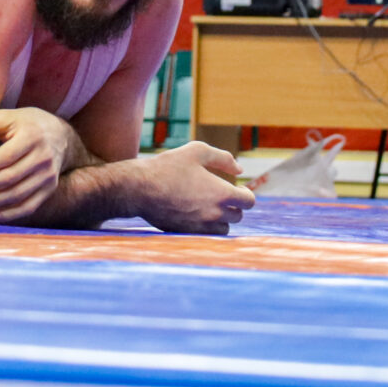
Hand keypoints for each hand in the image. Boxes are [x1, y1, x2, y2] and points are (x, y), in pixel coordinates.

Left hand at [0, 107, 77, 222]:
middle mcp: (43, 157)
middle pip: (11, 177)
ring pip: (18, 194)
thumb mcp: (8, 117)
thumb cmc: (27, 124)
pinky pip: (30, 205)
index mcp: (32, 137)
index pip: (7, 156)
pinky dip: (10, 214)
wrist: (61, 135)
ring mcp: (48, 175)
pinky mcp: (50, 188)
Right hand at [139, 141, 256, 234]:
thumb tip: (239, 170)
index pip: (248, 201)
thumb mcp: (196, 151)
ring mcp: (201, 226)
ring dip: (222, 219)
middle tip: (221, 197)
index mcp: (221, 193)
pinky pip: (207, 236)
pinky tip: (197, 216)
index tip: (237, 190)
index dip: (246, 194)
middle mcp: (215, 213)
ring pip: (224, 228)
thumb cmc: (167, 167)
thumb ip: (223, 158)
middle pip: (237, 216)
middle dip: (233, 206)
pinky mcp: (188, 233)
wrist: (139, 188)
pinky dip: (207, 228)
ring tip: (210, 208)